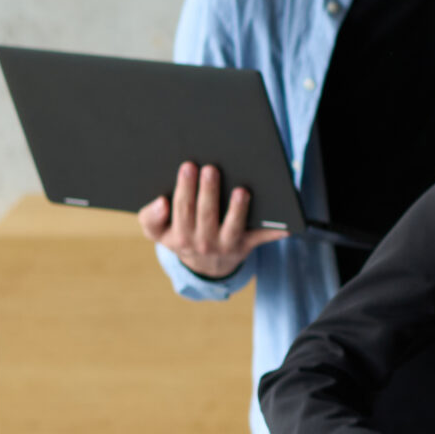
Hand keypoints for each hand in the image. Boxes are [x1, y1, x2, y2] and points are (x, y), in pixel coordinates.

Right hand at [136, 161, 285, 279]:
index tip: (187, 167)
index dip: (184, 189)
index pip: (181, 210)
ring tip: (241, 190)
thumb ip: (151, 218)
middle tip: (211, 168)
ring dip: (237, 209)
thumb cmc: (181, 236)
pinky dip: (275, 231)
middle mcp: (203, 242)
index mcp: (180, 236)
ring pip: (233, 226)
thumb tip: (161, 202)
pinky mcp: (247, 245)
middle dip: (208, 190)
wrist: (205, 266)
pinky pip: (262, 238)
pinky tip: (284, 222)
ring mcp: (227, 244)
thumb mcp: (158, 233)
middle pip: (206, 214)